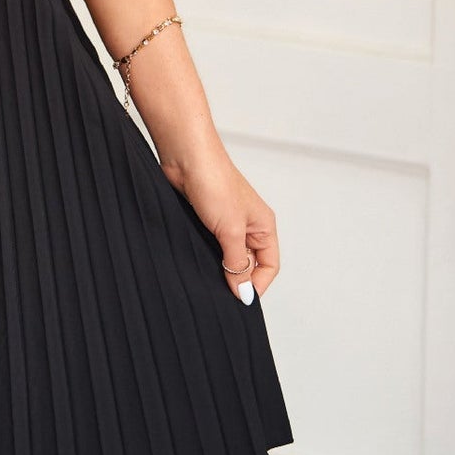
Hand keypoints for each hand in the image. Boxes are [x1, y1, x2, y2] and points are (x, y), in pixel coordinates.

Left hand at [163, 152, 279, 303]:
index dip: (257, 284)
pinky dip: (205, 256)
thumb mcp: (230, 229)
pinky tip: (195, 261)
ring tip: (207, 278)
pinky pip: (210, 245)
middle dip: (237, 279)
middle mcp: (248, 225)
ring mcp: (226, 222)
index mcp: (263, 226)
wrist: (185, 156)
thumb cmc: (214, 182)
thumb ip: (237, 263)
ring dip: (219, 268)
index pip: (269, 266)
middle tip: (221, 293)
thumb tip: (245, 293)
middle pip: (249, 263)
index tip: (239, 298)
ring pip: (227, 256)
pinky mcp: (205, 219)